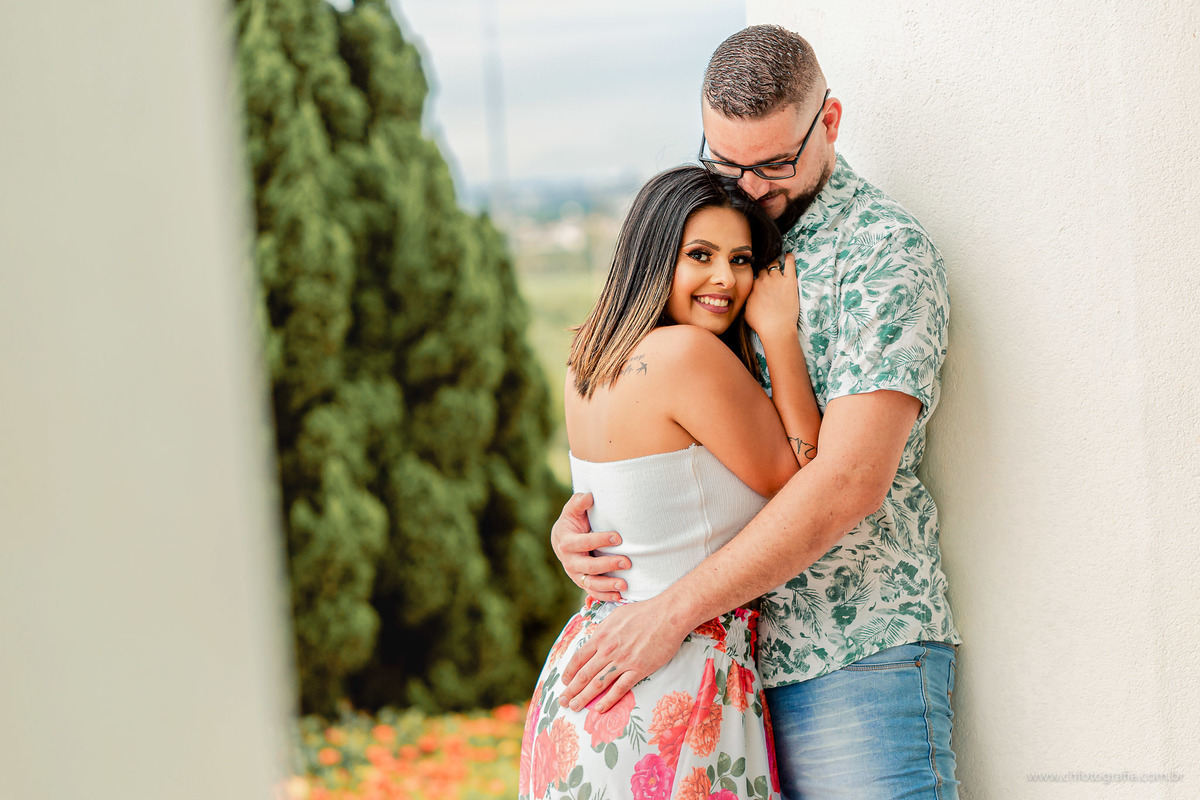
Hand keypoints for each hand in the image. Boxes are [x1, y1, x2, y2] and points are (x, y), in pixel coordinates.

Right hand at [551, 493, 628, 601]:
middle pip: (589, 566)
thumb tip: (589, 496)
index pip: (584, 542)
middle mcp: (569, 560)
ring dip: (608, 585)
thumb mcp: (572, 510)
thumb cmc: (572, 521)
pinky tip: (620, 596)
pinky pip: (593, 592)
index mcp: (566, 541)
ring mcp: (575, 573)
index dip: (601, 540)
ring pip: (590, 583)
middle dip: (608, 564)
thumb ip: (578, 502)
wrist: (562, 539)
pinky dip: (605, 596)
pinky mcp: (582, 582)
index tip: (618, 538)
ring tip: (624, 585)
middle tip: (627, 562)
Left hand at [559, 596, 691, 711]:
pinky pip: (620, 688)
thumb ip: (604, 629)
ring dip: (584, 697)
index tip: (563, 681)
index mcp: (601, 636)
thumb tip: (595, 637)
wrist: (668, 615)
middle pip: (584, 674)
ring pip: (598, 683)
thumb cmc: (644, 612)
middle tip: (562, 701)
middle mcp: (608, 650)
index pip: (578, 658)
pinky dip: (608, 700)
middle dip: (571, 690)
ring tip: (575, 707)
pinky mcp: (638, 669)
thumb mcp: (616, 615)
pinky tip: (599, 709)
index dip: (569, 672)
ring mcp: (623, 661)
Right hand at [744, 252, 799, 342]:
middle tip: (767, 267)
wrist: (776, 328)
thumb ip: (747, 300)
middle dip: (764, 267)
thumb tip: (748, 297)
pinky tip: (789, 255)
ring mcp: (777, 279)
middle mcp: (764, 280)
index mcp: (753, 286)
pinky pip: (790, 264)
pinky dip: (789, 258)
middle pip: (763, 267)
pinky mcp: (790, 281)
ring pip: (774, 264)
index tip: (759, 274)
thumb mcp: (746, 311)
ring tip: (776, 260)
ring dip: (774, 262)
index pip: (754, 275)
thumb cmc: (761, 323)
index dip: (757, 274)